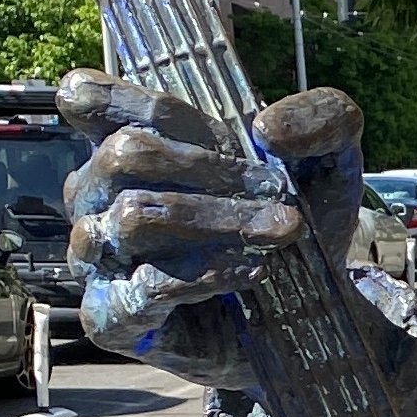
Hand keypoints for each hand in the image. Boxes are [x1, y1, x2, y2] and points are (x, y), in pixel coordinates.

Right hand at [60, 74, 364, 387]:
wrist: (314, 310)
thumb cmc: (297, 222)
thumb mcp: (328, 159)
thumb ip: (319, 119)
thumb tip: (268, 128)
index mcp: (126, 146)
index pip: (88, 98)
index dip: (153, 104)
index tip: (231, 134)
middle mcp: (96, 197)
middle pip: (125, 154)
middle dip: (210, 166)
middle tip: (276, 190)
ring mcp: (96, 258)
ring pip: (133, 218)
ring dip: (216, 220)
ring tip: (280, 231)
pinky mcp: (110, 318)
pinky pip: (141, 288)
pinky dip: (205, 275)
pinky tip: (255, 270)